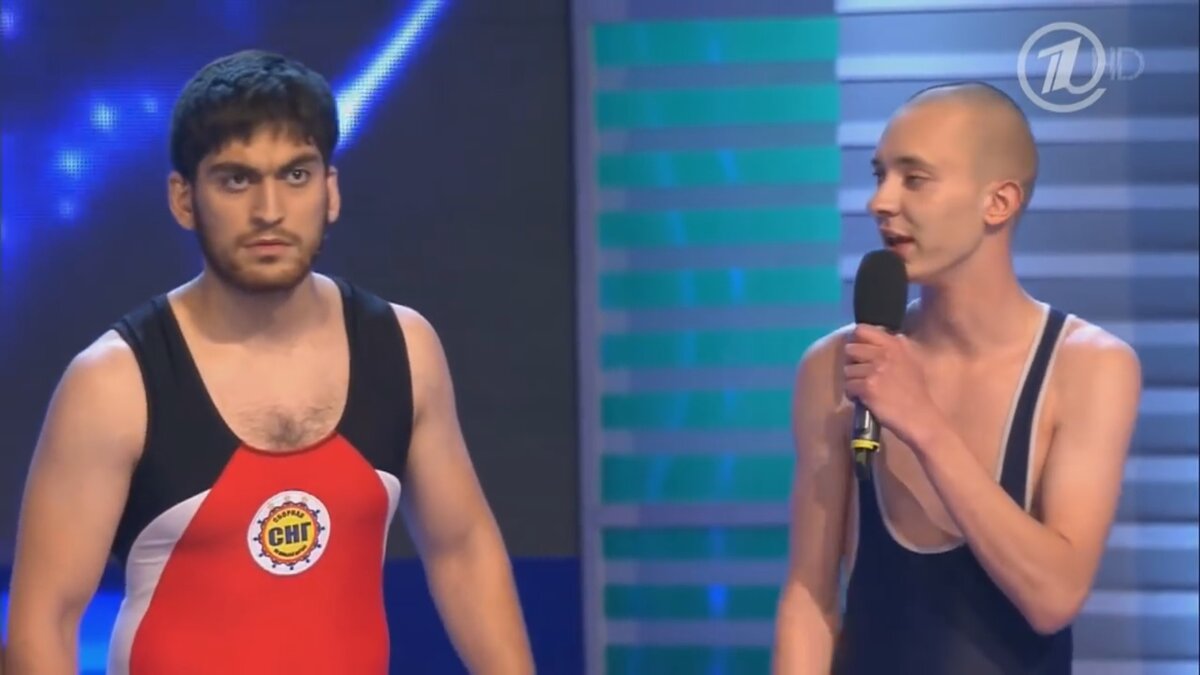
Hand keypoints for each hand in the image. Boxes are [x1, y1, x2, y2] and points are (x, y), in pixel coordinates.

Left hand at [843, 324, 941, 448]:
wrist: (919, 417)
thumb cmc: (916, 392)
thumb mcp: (912, 360)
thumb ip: (896, 347)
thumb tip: (881, 335)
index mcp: (895, 344)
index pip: (862, 330)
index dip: (856, 341)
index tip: (861, 354)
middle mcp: (884, 353)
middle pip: (850, 349)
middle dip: (852, 362)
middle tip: (861, 374)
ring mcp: (875, 370)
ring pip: (847, 370)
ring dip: (852, 380)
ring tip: (865, 389)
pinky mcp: (867, 387)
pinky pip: (848, 386)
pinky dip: (852, 394)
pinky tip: (863, 399)